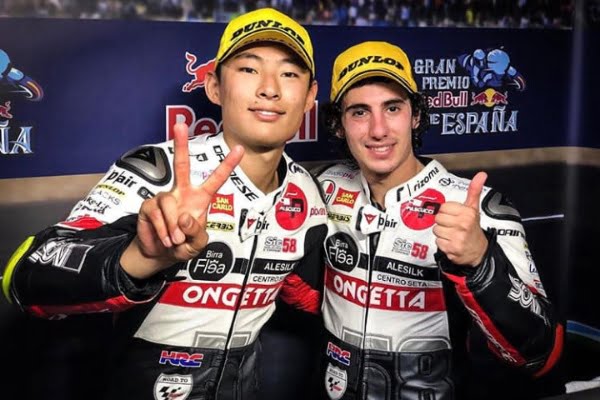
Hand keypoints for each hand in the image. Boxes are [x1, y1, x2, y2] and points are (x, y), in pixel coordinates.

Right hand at [121, 123, 243, 277]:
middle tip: (180, 124)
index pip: (216, 179)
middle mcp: (182, 193)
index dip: (228, 164)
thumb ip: (196, 233)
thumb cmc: (183, 245)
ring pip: (168, 202)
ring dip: (173, 225)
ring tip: (175, 240)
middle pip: (181, 165)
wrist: (160, 255)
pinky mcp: (149, 206)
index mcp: (200, 199)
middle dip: (180, 144)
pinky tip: (165, 238)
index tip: (240, 148)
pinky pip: (156, 213)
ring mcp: (165, 198)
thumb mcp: (198, 244)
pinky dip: (162, 229)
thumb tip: (185, 217)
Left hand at [433, 172, 487, 266]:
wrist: (479, 251)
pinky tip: (451, 242)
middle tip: (453, 225)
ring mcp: (457, 238)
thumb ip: (474, 191)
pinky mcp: (451, 249)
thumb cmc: (473, 227)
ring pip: (436, 230)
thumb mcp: (474, 208)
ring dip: (442, 233)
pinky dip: (443, 243)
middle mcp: (463, 225)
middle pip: (438, 218)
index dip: (447, 212)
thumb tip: (481, 174)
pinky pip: (437, 242)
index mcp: (467, 213)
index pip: (443, 207)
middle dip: (444, 222)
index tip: (455, 216)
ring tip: (452, 234)